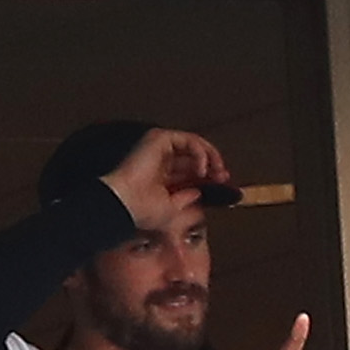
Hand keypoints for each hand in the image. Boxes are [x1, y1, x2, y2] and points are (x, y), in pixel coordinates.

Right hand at [102, 128, 229, 230]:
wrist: (125, 203)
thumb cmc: (142, 210)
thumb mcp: (174, 209)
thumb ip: (187, 199)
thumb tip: (199, 192)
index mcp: (162, 177)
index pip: (190, 172)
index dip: (209, 177)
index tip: (223, 185)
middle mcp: (161, 161)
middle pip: (194, 157)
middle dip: (214, 166)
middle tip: (224, 177)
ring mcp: (160, 149)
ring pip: (194, 144)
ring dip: (211, 157)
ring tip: (217, 173)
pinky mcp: (159, 139)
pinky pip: (188, 140)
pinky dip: (200, 152)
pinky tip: (201, 168)